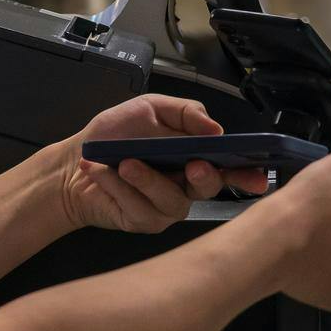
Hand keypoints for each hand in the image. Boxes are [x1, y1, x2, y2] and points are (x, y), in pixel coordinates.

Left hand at [58, 96, 268, 234]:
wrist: (72, 161)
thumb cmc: (112, 136)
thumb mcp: (149, 108)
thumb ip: (185, 112)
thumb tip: (215, 127)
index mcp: (192, 156)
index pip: (228, 167)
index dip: (247, 174)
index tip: (258, 176)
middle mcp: (184, 185)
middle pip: (208, 189)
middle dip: (204, 177)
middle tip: (192, 165)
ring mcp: (164, 208)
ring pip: (172, 202)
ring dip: (148, 180)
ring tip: (124, 163)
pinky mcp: (141, 222)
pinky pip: (140, 210)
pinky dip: (119, 188)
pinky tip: (103, 172)